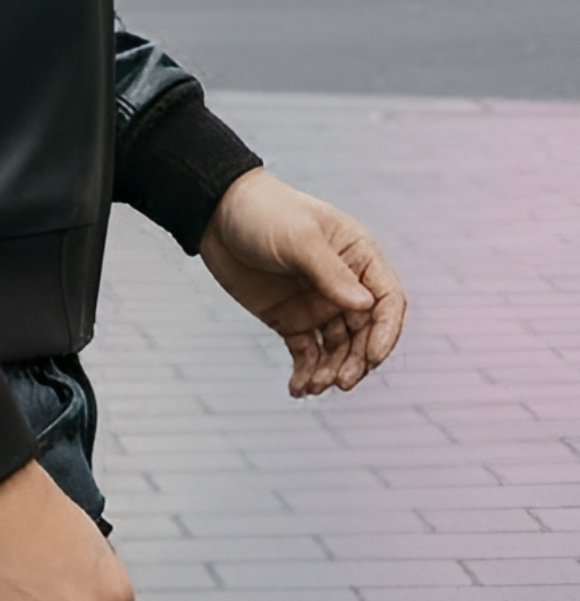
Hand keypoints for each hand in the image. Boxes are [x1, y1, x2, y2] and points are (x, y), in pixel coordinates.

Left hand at [200, 169, 405, 396]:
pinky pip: (307, 354)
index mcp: (358, 256)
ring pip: (338, 349)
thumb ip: (330, 272)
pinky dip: (306, 373)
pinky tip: (297, 389)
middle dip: (357, 360)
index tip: (372, 357)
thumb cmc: (262, 211)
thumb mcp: (298, 238)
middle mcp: (343, 284)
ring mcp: (317, 304)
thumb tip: (366, 305)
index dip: (386, 332)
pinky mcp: (291, 320)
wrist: (214, 214)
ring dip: (331, 371)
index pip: (387, 300)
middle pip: (365, 333)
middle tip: (341, 382)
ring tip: (313, 386)